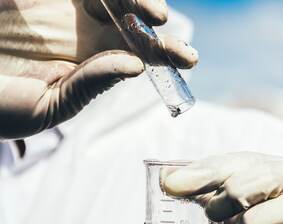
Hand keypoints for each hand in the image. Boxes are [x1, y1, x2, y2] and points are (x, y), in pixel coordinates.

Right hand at [0, 0, 197, 138]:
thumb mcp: (45, 106)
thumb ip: (88, 85)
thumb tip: (134, 67)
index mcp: (92, 61)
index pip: (139, 54)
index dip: (165, 54)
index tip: (188, 60)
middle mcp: (84, 28)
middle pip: (134, 17)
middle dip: (156, 22)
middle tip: (166, 29)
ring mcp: (63, 2)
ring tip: (153, 14)